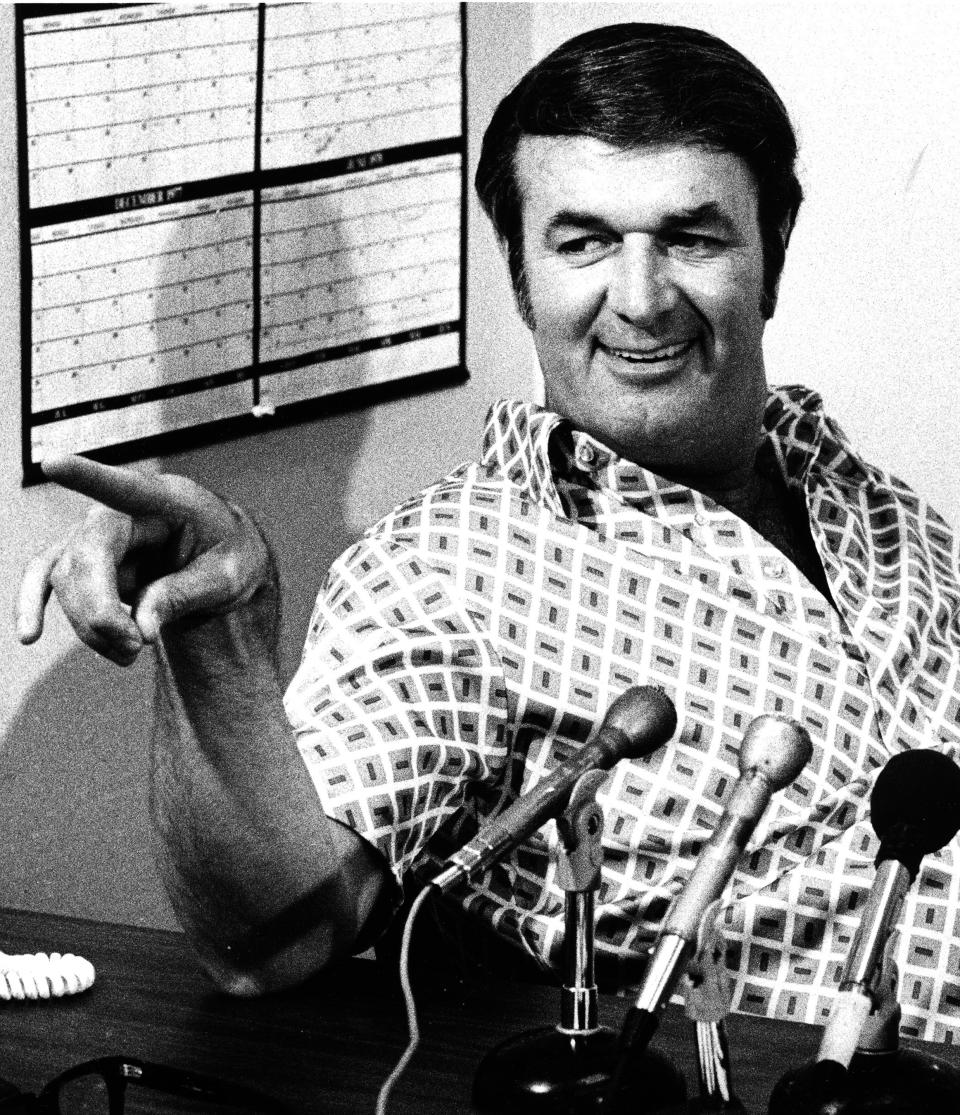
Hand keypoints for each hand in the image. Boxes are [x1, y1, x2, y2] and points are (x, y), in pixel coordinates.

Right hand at [16, 455, 271, 665]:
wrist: (225, 561)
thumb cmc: (231, 556)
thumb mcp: (228, 578)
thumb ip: (184, 596)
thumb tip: (140, 629)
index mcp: (171, 500)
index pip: (127, 488)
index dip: (89, 477)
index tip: (53, 464)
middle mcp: (125, 511)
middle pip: (88, 553)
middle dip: (101, 609)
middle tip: (134, 647)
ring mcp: (99, 533)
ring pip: (68, 577)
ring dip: (92, 625)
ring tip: (131, 653)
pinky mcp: (85, 558)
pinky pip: (47, 577)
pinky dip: (34, 604)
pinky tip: (28, 634)